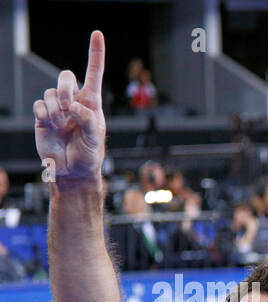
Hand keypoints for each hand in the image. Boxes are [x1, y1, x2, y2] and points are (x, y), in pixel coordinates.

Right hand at [33, 31, 106, 185]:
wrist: (72, 171)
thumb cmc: (89, 155)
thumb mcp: (95, 140)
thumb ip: (88, 121)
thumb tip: (74, 107)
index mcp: (92, 104)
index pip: (94, 74)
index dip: (95, 54)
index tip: (97, 33)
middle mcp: (74, 102)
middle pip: (65, 76)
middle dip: (65, 87)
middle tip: (70, 108)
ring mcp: (57, 108)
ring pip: (50, 93)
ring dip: (56, 110)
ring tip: (62, 126)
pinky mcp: (42, 116)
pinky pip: (39, 105)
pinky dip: (44, 115)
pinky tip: (50, 125)